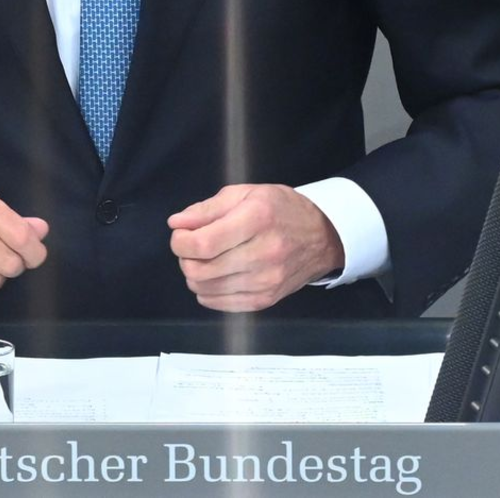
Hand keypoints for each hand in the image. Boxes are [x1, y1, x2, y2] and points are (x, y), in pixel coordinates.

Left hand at [167, 183, 343, 311]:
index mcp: (257, 219)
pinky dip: (207, 292)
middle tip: (190, 246)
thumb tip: (177, 223)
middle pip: (201, 270)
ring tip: (204, 259)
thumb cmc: (281, 209)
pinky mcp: (266, 300)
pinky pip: (221, 305)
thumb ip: (207, 208)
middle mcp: (263, 253)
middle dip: (184, 258)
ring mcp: (266, 281)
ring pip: (207, 290)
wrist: (322, 236)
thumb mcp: (246, 193)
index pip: (204, 243)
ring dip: (194, 275)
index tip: (180, 234)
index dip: (181, 241)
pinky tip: (214, 277)